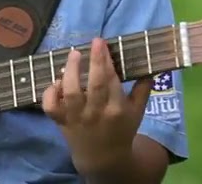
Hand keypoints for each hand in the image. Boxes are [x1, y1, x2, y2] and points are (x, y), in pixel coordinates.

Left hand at [43, 38, 151, 175]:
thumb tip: (151, 65)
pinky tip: (56, 81)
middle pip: (94, 84)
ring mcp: (77, 118)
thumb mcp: (138, 111)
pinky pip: (51, 108)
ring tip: (74, 54)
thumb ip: (143, 88)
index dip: (106, 60)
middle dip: (94, 61)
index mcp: (116, 109)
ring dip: (71, 71)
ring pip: (71, 92)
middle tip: (94, 43)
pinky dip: (50, 93)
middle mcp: (96, 112)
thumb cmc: (121, 129)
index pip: (111, 81)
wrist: (103, 158)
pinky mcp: (61, 122)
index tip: (102, 43)